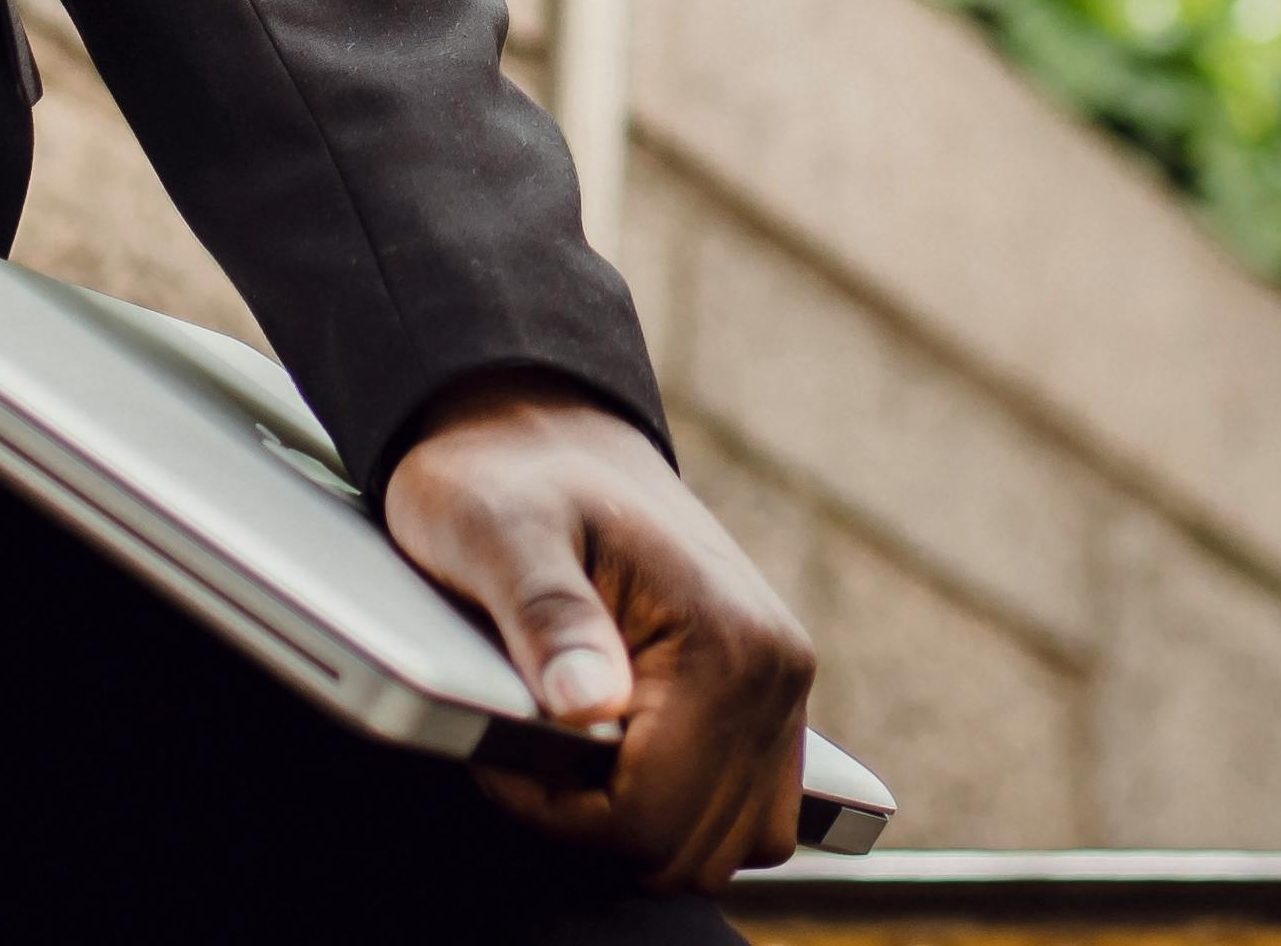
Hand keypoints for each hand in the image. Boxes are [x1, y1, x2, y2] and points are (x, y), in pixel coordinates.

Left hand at [384, 379, 816, 884]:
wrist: (543, 431)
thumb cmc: (507, 481)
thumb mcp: (498, 535)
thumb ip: (546, 619)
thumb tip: (589, 707)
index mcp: (724, 638)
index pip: (651, 816)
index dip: (558, 811)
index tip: (505, 750)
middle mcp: (774, 668)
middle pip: (692, 848)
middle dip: (598, 824)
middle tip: (532, 746)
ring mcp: (781, 686)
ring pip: (727, 846)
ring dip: (644, 826)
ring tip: (575, 755)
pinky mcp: (770, 697)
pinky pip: (748, 811)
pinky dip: (684, 812)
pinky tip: (621, 758)